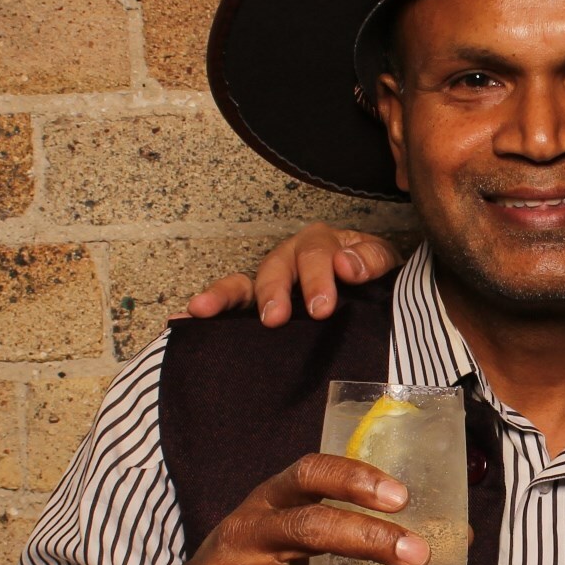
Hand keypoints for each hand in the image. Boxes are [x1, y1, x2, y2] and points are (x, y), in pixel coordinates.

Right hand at [147, 454, 429, 564]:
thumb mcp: (289, 537)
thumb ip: (353, 532)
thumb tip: (456, 538)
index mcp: (265, 501)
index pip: (308, 473)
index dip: (354, 480)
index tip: (401, 496)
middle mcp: (245, 535)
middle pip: (308, 528)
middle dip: (368, 539)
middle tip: (418, 554)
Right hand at [185, 225, 403, 325]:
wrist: (370, 292)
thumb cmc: (369, 274)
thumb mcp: (381, 263)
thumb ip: (370, 260)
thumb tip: (346, 265)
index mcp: (320, 244)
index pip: (316, 255)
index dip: (317, 279)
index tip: (322, 307)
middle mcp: (289, 258)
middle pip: (275, 269)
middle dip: (273, 292)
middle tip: (276, 317)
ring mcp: (269, 282)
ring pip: (243, 285)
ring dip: (223, 296)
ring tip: (203, 309)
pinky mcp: (256, 307)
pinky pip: (229, 306)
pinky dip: (208, 312)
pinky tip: (183, 320)